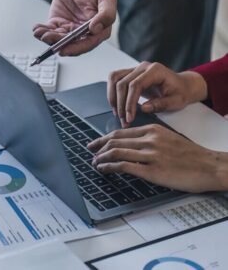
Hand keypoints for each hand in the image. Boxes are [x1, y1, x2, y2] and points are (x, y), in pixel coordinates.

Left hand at [33, 0, 116, 55]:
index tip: (64, 50)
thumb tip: (96, 29)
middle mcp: (84, 33)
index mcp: (99, 30)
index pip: (87, 44)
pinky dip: (42, 31)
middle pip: (70, 44)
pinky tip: (36, 29)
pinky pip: (50, 31)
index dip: (76, 49)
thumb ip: (106, 13)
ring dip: (48, 38)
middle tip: (48, 39)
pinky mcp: (58, 24)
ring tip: (40, 33)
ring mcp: (70, 29)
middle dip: (58, 43)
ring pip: (58, 39)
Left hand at [88, 124, 227, 192]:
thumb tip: (134, 145)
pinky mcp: (152, 170)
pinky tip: (103, 169)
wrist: (211, 166)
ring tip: (95, 163)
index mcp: (153, 130)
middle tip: (90, 152)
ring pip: (116, 152)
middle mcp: (149, 140)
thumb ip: (151, 139)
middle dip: (99, 147)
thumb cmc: (192, 156)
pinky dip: (109, 167)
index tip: (95, 143)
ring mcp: (150, 155)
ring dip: (101, 158)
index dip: (104, 138)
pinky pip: (123, 166)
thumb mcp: (169, 139)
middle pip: (115, 141)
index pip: (121, 132)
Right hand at [108, 62, 207, 127]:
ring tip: (117, 112)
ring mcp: (135, 69)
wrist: (182, 85)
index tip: (129, 117)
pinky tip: (116, 105)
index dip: (129, 102)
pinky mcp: (130, 73)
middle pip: (122, 82)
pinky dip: (112, 92)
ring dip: (112, 97)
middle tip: (123, 119)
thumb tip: (143, 108)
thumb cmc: (181, 93)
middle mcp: (143, 67)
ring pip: (114, 78)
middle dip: (120, 103)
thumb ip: (161, 104)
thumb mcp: (176, 101)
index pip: (135, 85)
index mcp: (155, 70)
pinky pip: (115, 79)